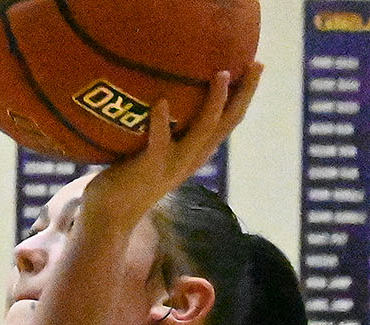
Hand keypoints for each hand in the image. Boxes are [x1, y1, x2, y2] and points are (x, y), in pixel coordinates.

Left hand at [79, 65, 262, 231]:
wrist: (112, 216)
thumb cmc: (128, 176)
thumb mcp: (156, 150)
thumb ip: (165, 127)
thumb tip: (160, 87)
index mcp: (197, 151)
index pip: (229, 120)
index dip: (245, 94)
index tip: (256, 65)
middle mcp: (193, 157)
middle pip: (228, 121)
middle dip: (245, 92)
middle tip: (257, 64)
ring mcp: (175, 162)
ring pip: (204, 129)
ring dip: (215, 102)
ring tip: (221, 74)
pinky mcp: (151, 166)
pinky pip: (160, 141)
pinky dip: (161, 121)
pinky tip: (161, 102)